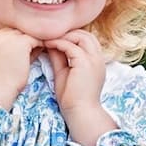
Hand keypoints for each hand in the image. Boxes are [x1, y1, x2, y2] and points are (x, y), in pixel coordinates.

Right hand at [0, 26, 40, 109]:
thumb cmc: (2, 82)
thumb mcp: (8, 63)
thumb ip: (19, 52)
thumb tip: (37, 45)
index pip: (10, 33)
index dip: (20, 40)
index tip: (30, 47)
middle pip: (18, 31)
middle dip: (29, 38)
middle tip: (43, 44)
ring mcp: (9, 37)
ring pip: (27, 34)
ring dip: (36, 40)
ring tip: (48, 46)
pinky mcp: (21, 42)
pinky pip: (36, 39)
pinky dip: (42, 44)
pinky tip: (49, 50)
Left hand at [43, 29, 112, 145]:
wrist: (79, 112)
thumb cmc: (72, 98)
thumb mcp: (63, 72)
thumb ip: (59, 58)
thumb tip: (50, 44)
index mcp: (95, 61)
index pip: (86, 40)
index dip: (70, 36)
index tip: (54, 37)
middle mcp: (98, 58)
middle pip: (86, 34)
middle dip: (68, 33)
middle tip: (50, 35)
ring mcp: (94, 60)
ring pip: (81, 36)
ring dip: (64, 36)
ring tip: (48, 38)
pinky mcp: (85, 63)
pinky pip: (72, 46)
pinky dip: (59, 43)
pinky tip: (48, 45)